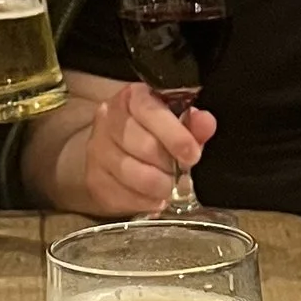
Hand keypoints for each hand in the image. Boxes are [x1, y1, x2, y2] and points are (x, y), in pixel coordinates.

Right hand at [77, 81, 213, 215]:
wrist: (117, 155)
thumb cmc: (153, 135)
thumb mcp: (176, 124)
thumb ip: (193, 124)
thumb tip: (206, 123)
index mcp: (132, 98)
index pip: (150, 111)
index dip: (175, 135)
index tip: (192, 155)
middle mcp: (108, 120)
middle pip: (143, 145)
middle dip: (169, 165)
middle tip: (181, 173)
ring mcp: (97, 150)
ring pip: (131, 173)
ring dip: (159, 185)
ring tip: (169, 187)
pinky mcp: (94, 179)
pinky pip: (122, 195)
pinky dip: (145, 202)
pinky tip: (154, 198)